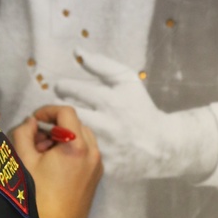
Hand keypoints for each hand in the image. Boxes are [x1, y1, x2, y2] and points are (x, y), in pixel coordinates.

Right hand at [10, 104, 102, 217]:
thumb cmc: (38, 196)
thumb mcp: (24, 160)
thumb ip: (23, 134)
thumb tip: (30, 123)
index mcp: (76, 145)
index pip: (66, 113)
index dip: (47, 111)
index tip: (34, 121)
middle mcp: (92, 152)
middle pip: (75, 124)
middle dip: (54, 127)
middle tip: (35, 141)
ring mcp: (97, 165)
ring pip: (82, 138)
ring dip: (63, 138)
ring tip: (43, 154)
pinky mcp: (96, 177)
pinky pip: (86, 153)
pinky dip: (71, 150)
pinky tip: (54, 166)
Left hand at [53, 52, 217, 182]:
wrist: (161, 146)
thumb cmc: (140, 109)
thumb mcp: (127, 81)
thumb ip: (101, 64)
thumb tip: (76, 51)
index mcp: (110, 101)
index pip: (70, 90)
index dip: (62, 87)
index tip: (61, 89)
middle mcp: (106, 125)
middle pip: (64, 115)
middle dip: (55, 109)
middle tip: (55, 107)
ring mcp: (105, 148)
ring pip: (67, 137)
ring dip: (59, 129)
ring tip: (61, 124)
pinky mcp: (104, 167)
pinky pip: (77, 156)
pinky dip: (70, 149)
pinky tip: (71, 144)